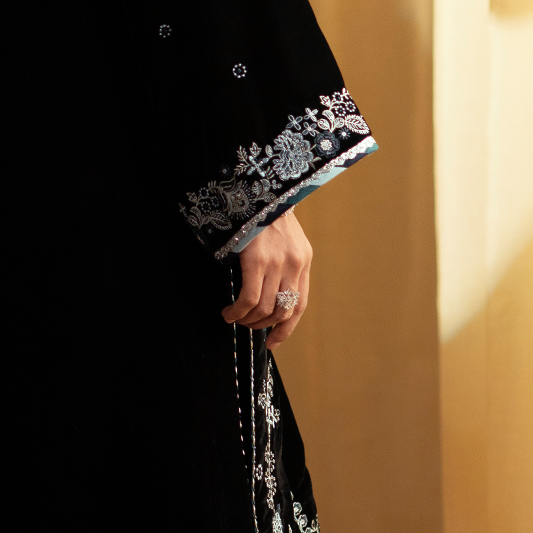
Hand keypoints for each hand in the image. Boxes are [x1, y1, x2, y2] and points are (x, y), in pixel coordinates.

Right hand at [221, 207, 311, 348]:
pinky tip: (228, 312)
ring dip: (247, 320)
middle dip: (263, 325)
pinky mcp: (257, 261)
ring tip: (233, 318)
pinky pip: (249, 299)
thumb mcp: (285, 239)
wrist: (257, 191)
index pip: (300, 304)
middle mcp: (295, 265)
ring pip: (263, 308)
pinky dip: (238, 311)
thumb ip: (284, 264)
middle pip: (282, 311)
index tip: (273, 342)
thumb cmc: (265, 214)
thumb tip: (272, 296)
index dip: (286, 328)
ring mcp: (277, 263)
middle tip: (246, 325)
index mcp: (303, 260)